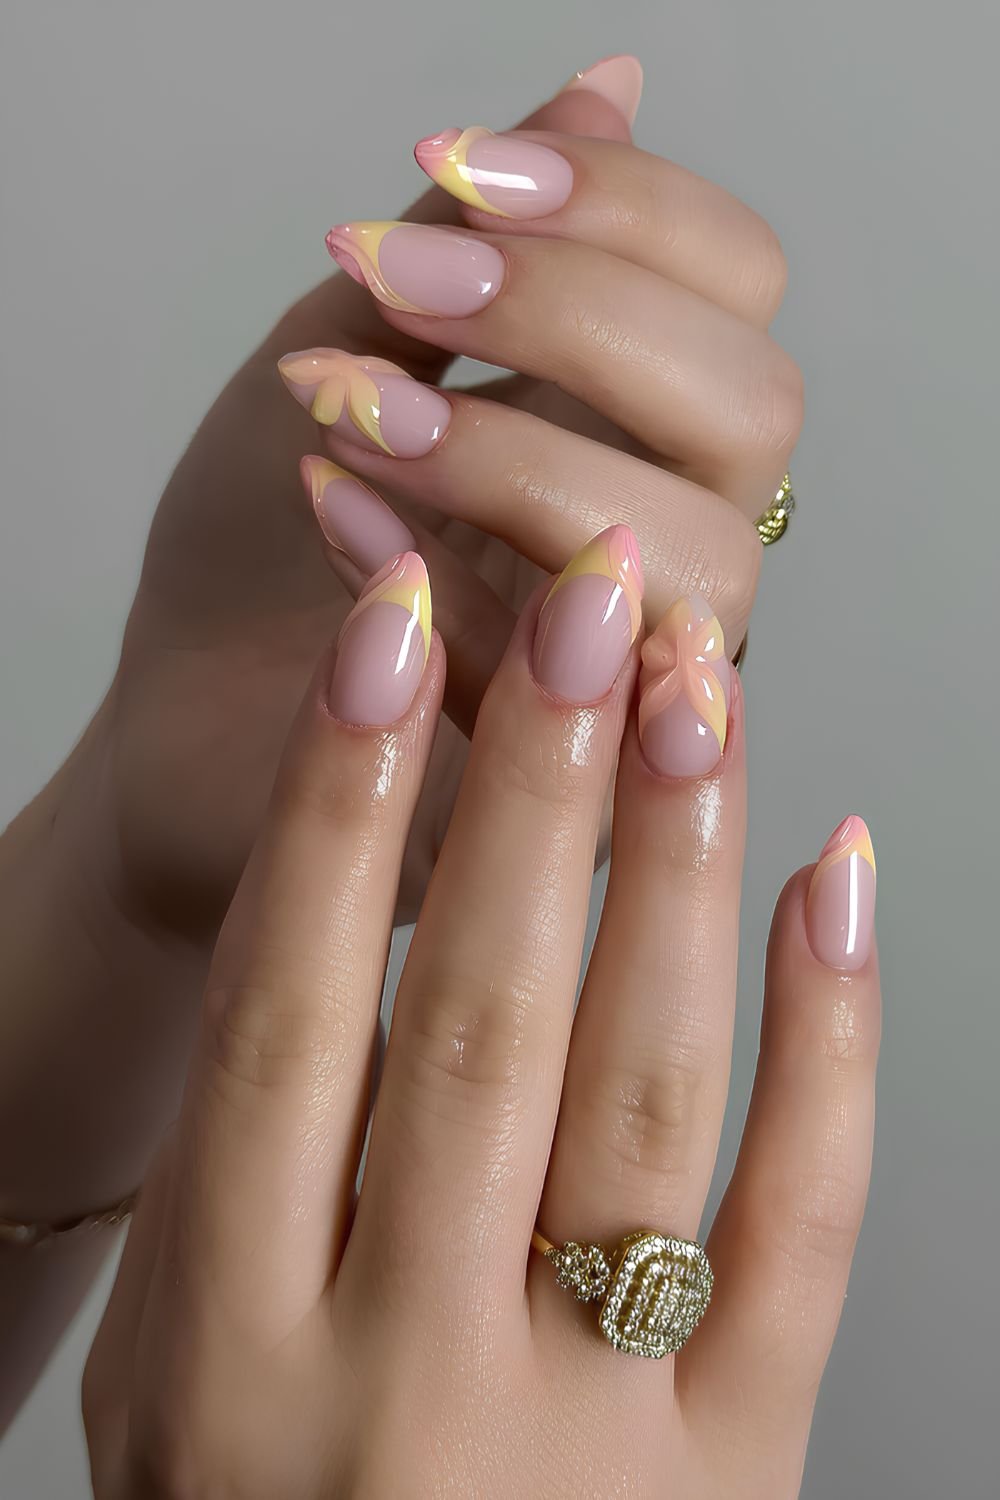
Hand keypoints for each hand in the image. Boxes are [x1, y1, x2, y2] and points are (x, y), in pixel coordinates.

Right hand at [84, 536, 876, 1498]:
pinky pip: (803, 1228)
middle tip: (580, 610)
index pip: (291, 1015)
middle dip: (532, 788)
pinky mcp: (740, 1471)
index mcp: (232, 1346)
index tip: (388, 635)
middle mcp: (405, 1372)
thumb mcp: (174, 1380)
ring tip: (698, 694)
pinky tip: (831, 880)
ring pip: (647, 1093)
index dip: (340, 804)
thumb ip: (239, 1170)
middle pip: (481, 1021)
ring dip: (674, 870)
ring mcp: (587, 1431)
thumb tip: (324, 911)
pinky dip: (832, 1040)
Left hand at [94, 55, 797, 936]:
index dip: (626, 209)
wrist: (183, 721)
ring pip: (707, 554)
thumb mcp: (354, 352)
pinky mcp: (579, 784)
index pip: (734, 285)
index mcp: (632, 423)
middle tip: (402, 295)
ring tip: (352, 431)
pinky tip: (335, 529)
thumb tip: (609, 85)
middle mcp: (668, 537)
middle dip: (576, 319)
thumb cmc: (261, 547)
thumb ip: (480, 238)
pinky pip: (586, 685)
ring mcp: (634, 665)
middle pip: (754, 401)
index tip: (457, 172)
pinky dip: (452, 593)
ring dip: (518, 461)